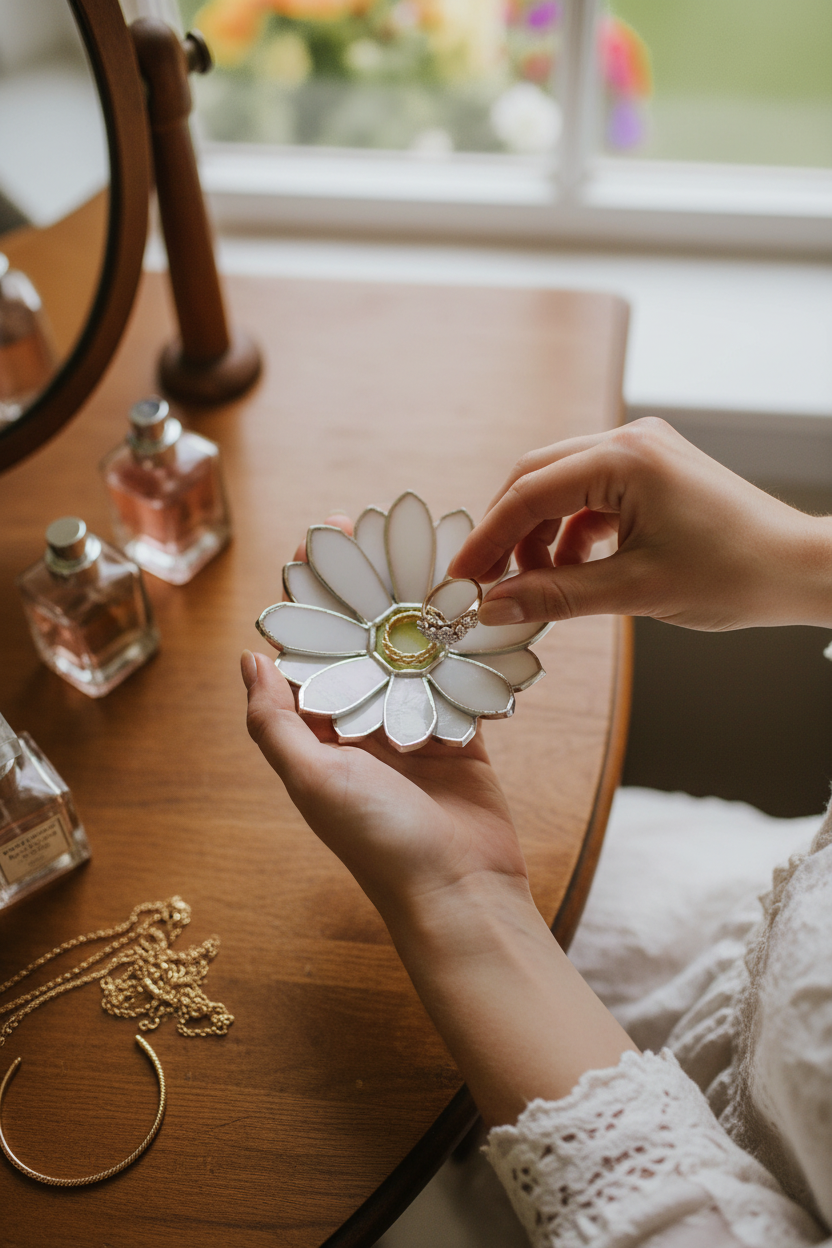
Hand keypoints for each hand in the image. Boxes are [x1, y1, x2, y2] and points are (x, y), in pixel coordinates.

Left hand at [246, 511, 526, 917]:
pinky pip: (457, 679)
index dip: (308, 602)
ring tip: (416, 550)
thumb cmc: (380, 841)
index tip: (312, 548)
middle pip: (360, 643)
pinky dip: (460, 644)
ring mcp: (413, 727)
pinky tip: (465, 599)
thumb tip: (247, 657)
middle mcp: (363, 726)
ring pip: (409, 652)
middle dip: (362, 590)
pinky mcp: (461, 734)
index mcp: (320, 735)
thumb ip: (275, 721)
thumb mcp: (312, 780)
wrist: (462, 892)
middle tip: (368, 530)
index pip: (307, 654)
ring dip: (411, 606)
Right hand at [449, 418, 831, 631]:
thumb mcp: (636, 591)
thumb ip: (556, 595)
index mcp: (625, 458)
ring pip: (560, 486)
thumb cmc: (735, 574)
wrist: (801, 569)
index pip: (529, 494)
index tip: (459, 580)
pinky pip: (590, 495)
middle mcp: (630, 440)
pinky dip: (571, 532)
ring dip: (538, 535)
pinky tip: (572, 570)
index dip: (486, 540)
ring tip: (533, 585)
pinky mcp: (652, 470)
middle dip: (505, 532)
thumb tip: (493, 606)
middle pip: (536, 479)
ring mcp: (643, 451)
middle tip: (481, 582)